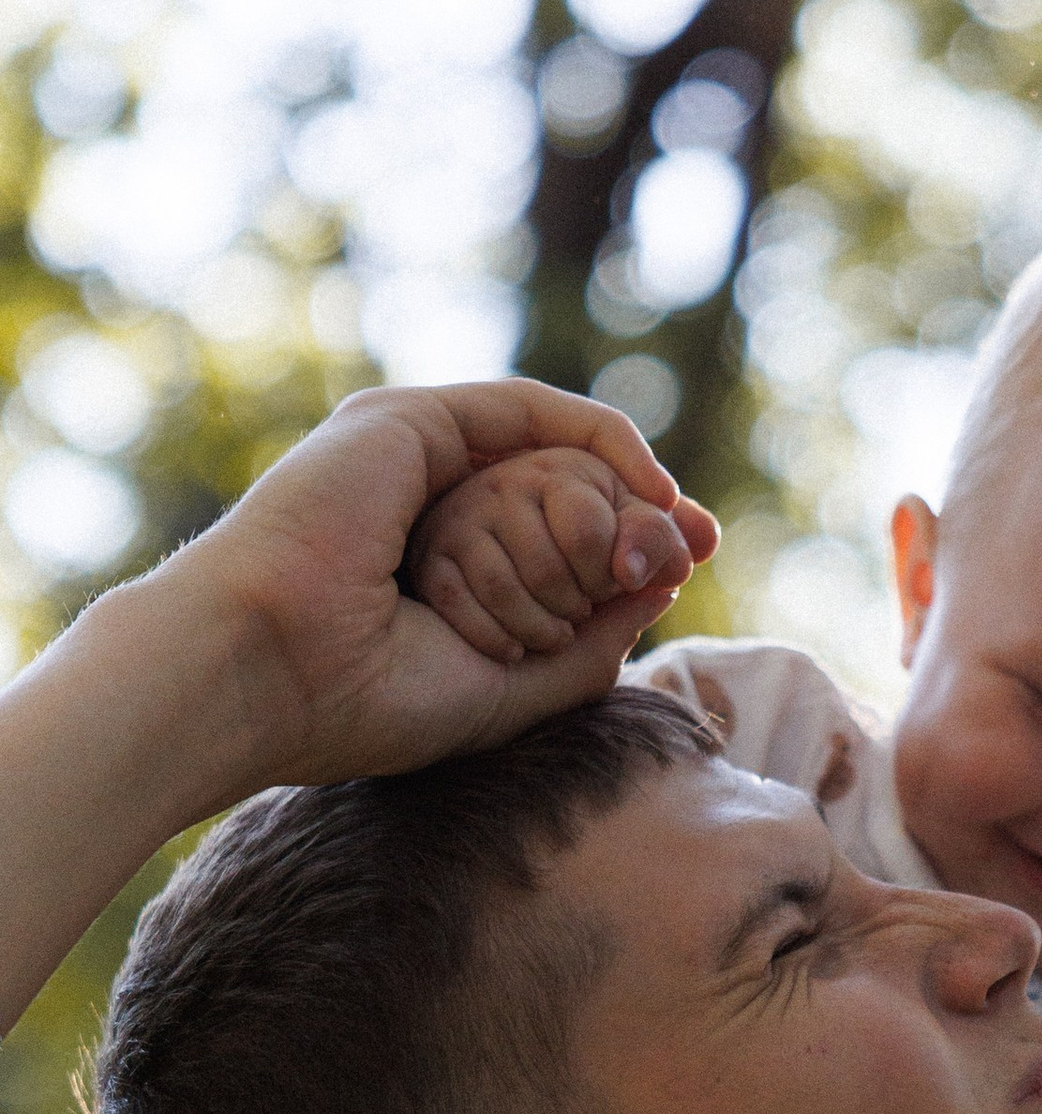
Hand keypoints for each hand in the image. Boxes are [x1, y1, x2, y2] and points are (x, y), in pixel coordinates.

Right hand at [156, 380, 710, 801]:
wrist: (271, 675)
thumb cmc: (371, 703)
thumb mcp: (521, 682)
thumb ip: (595, 637)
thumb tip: (666, 577)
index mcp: (438, 567)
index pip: (552, 538)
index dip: (631, 545)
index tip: (692, 562)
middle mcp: (426, 504)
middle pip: (559, 491)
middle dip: (642, 515)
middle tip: (699, 544)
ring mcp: (414, 459)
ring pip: (547, 456)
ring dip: (614, 493)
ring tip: (664, 535)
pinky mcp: (409, 421)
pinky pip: (529, 410)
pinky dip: (596, 437)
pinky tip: (646, 481)